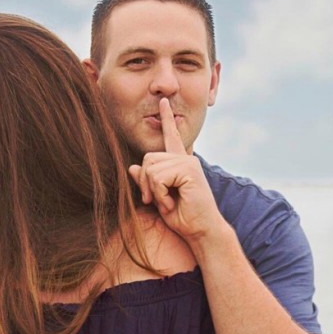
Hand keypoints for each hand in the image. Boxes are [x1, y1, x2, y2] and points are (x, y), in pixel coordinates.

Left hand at [128, 97, 224, 242]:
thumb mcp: (158, 198)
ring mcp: (188, 163)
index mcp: (179, 163)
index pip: (171, 137)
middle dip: (145, 184)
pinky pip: (158, 178)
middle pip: (147, 159)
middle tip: (157, 201)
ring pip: (151, 169)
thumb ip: (147, 181)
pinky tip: (173, 203)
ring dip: (154, 192)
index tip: (163, 102)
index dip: (167, 119)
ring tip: (169, 203)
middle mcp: (185, 159)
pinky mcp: (189, 170)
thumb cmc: (182, 217)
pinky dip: (160, 195)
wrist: (201, 231)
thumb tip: (131, 167)